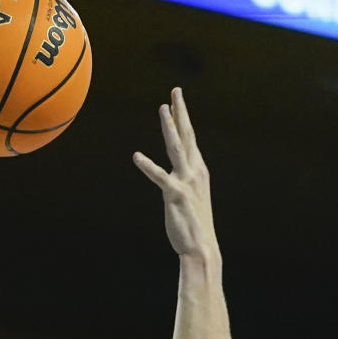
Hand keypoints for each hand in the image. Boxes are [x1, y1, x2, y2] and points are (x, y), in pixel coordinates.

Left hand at [133, 88, 220, 269]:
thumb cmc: (193, 226)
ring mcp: (186, 182)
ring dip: (170, 126)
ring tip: (162, 108)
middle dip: (181, 112)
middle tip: (175, 91)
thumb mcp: (191, 198)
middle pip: (187, 135)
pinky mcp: (175, 195)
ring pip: (177, 147)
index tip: (176, 101)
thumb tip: (176, 176)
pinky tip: (136, 156)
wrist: (201, 247)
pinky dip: (148, 166)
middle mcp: (195, 172)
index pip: (190, 139)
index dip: (182, 119)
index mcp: (198, 171)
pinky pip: (159, 177)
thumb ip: (184, 183)